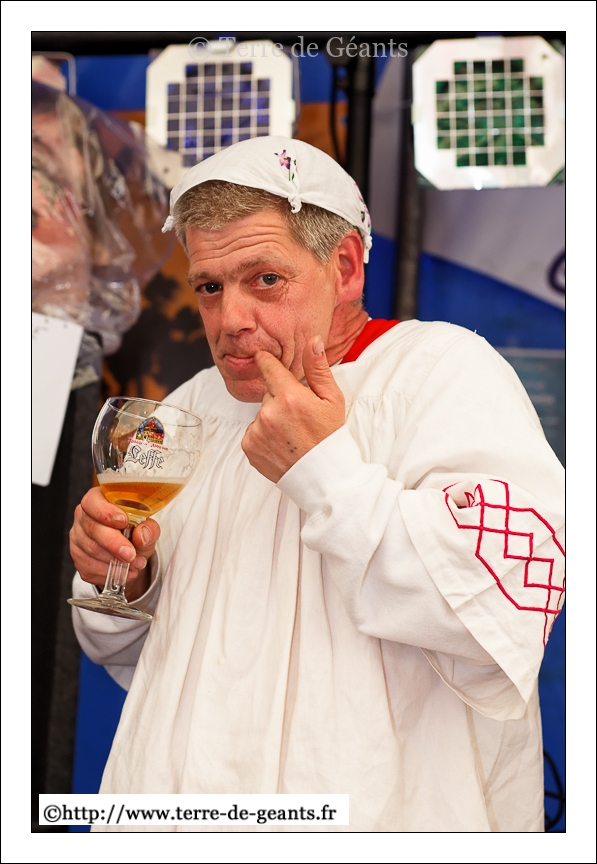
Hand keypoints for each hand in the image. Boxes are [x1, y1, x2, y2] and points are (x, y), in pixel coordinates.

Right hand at [70, 486, 159, 601]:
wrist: (130, 554)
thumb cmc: (136, 533)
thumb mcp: (148, 528)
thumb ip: (149, 529)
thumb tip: (141, 536)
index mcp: (99, 499)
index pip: (93, 502)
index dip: (106, 512)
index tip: (123, 522)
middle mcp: (83, 516)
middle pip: (92, 528)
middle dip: (113, 543)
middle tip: (130, 554)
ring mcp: (78, 537)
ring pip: (91, 549)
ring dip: (114, 560)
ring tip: (134, 564)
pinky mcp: (78, 557)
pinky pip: (89, 566)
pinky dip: (108, 571)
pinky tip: (123, 571)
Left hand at [242, 335, 345, 482]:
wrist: (323, 477)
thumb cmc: (330, 436)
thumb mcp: (332, 400)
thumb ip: (318, 368)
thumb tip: (313, 340)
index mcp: (290, 396)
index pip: (269, 367)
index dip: (266, 361)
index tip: (263, 357)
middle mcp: (269, 412)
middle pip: (268, 393)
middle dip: (279, 399)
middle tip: (298, 417)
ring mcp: (256, 430)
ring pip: (260, 413)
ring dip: (271, 419)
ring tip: (291, 434)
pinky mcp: (249, 446)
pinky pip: (252, 432)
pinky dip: (262, 436)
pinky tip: (281, 444)